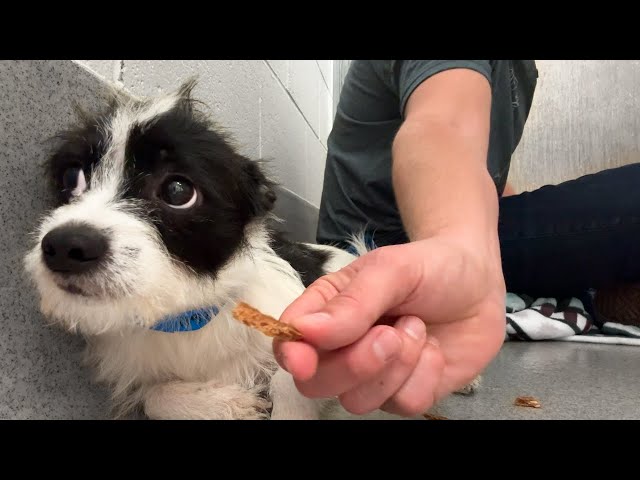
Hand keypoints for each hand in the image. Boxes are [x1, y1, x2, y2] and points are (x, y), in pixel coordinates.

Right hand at [273, 236, 505, 416]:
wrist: (479, 282)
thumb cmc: (428, 267)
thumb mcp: (391, 269)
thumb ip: (351, 302)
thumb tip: (304, 331)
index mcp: (326, 313)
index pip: (290, 343)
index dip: (292, 356)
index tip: (304, 361)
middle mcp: (343, 349)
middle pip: (318, 384)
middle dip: (355, 364)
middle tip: (390, 333)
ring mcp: (375, 376)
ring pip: (359, 401)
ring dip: (396, 366)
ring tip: (417, 328)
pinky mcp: (407, 394)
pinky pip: (403, 405)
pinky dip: (424, 376)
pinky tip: (433, 349)